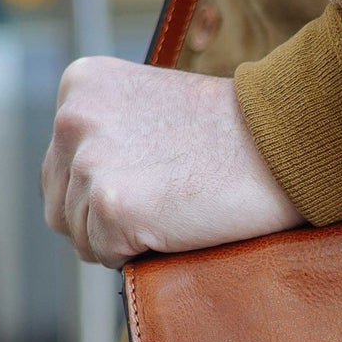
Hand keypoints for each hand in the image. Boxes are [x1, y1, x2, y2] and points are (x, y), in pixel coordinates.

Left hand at [41, 58, 301, 268]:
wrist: (282, 140)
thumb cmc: (230, 131)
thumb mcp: (148, 107)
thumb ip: (103, 134)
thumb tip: (73, 191)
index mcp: (81, 86)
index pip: (59, 166)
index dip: (104, 187)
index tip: (155, 173)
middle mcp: (73, 118)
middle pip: (60, 205)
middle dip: (104, 218)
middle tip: (165, 199)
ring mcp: (89, 162)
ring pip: (79, 236)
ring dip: (122, 238)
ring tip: (172, 208)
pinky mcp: (112, 204)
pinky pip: (106, 255)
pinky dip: (139, 253)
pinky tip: (175, 223)